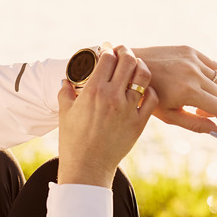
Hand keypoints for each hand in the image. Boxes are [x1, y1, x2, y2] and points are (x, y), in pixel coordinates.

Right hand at [57, 45, 158, 187]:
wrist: (87, 166)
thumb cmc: (72, 140)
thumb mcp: (64, 112)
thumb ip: (65, 92)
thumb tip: (66, 80)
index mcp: (93, 91)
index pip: (107, 58)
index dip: (108, 50)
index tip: (108, 49)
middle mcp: (112, 96)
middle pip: (128, 61)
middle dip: (126, 52)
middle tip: (124, 52)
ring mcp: (128, 109)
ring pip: (143, 76)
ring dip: (140, 67)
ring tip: (136, 66)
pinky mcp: (139, 122)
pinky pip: (152, 99)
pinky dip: (150, 89)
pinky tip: (144, 89)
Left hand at [133, 46, 216, 136]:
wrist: (130, 68)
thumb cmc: (147, 96)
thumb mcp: (169, 115)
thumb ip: (195, 124)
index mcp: (188, 91)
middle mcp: (193, 73)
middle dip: (216, 108)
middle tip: (199, 112)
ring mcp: (192, 59)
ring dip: (215, 93)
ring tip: (196, 98)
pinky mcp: (190, 50)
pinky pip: (213, 66)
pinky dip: (212, 77)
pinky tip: (200, 84)